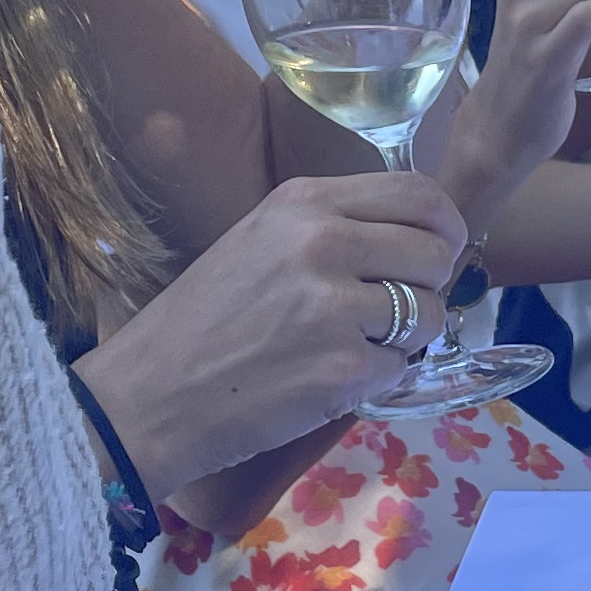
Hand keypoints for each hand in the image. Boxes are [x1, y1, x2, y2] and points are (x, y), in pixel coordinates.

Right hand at [76, 170, 467, 500]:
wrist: (147, 398)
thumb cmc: (200, 323)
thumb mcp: (259, 241)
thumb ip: (331, 227)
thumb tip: (413, 236)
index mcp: (303, 202)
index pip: (418, 193)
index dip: (443, 225)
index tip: (439, 249)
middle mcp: (323, 242)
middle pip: (435, 252)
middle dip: (427, 286)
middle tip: (392, 310)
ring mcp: (335, 307)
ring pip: (428, 313)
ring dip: (406, 338)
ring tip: (352, 347)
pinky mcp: (344, 369)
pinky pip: (402, 368)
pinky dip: (378, 380)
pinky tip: (330, 381)